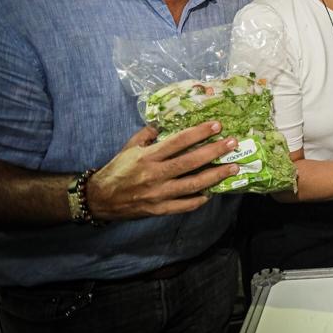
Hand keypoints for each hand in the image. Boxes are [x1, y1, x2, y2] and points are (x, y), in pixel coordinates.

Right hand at [86, 122, 240, 220]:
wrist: (99, 199)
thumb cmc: (116, 170)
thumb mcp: (129, 147)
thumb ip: (147, 134)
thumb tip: (164, 123)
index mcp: (148, 156)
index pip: (179, 141)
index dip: (199, 133)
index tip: (217, 126)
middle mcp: (155, 174)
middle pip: (191, 162)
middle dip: (215, 151)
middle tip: (233, 143)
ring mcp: (159, 194)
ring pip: (193, 184)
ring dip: (216, 176)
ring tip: (233, 167)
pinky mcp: (159, 209)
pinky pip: (185, 205)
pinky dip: (200, 199)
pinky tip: (212, 192)